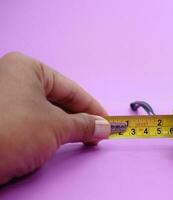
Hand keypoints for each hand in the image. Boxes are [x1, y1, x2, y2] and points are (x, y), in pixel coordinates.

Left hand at [0, 52, 110, 184]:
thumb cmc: (12, 130)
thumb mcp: (56, 126)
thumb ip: (84, 125)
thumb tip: (103, 128)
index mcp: (27, 68)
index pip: (70, 89)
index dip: (92, 107)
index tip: (106, 121)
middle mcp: (14, 78)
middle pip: (58, 100)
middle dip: (79, 118)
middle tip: (97, 133)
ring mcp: (4, 98)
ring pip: (45, 112)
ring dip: (65, 127)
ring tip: (82, 139)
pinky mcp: (0, 118)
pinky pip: (32, 122)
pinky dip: (48, 132)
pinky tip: (60, 141)